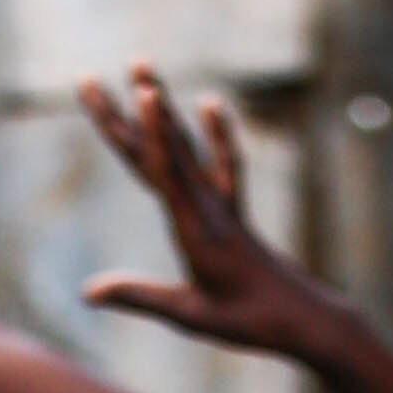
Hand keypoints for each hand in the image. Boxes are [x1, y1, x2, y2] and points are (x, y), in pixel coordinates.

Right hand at [75, 65, 324, 359]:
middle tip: (90, 80)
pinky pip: (226, 163)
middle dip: (125, 115)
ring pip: (186, 147)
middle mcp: (207, 208)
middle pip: (160, 151)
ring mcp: (222, 204)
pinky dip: (218, 133)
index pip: (167, 174)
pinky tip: (210, 102)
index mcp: (195, 231)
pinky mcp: (234, 210)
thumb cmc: (248, 322)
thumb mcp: (189, 315)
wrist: (306, 319)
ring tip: (141, 70)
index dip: (154, 133)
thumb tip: (87, 292)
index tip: (140, 93)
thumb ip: (138, 296)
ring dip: (161, 108)